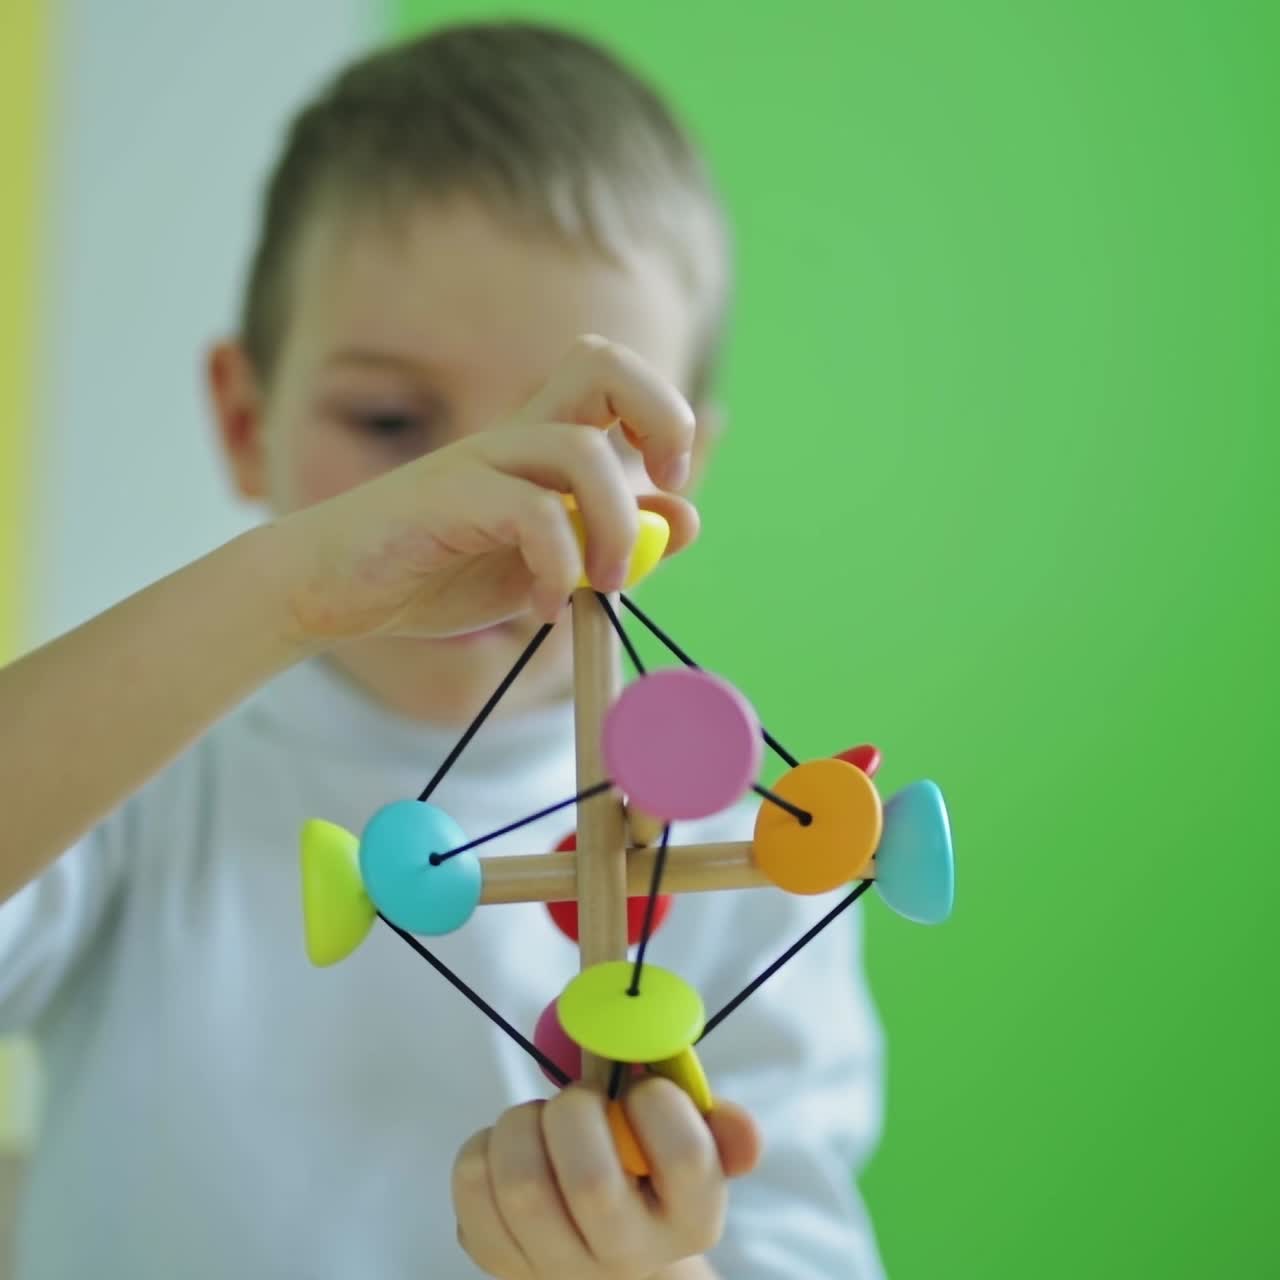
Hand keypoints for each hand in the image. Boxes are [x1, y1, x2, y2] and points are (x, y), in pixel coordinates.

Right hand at [273, 335, 699, 645]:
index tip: (668, 480)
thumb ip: (608, 541)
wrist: (328, 588)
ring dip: (615, 530)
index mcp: (538, 445)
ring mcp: (478, 461)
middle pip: (603, 365)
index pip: (613, 378)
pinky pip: (531, 514)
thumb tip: (688, 516)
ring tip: (602, 586)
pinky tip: (539, 609)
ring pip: (581, 453)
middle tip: (658, 488)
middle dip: (661, 418)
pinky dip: (557, 569)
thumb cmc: (433, 571)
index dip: (664, 415)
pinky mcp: (446, 498)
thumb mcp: (542, 564)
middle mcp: (513, 437)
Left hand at [452, 1080, 761, 1278]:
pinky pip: (472, 1185)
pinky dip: (484, 1144)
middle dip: (575, 1110)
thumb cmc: (649, 1175)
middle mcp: (629, 1257)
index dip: (658, 1104)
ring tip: (539, 1119)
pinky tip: (508, 1147)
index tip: (643, 1089)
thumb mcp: (693, 1144)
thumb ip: (716, 1123)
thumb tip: (741, 1130)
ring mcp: (558, 1269)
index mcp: (692, 1219)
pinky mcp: (498, 1260)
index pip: (685, 1158)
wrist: (607, 1251)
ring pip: (521, 1182)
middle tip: (579, 1098)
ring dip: (523, 1122)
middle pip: (591, 1181)